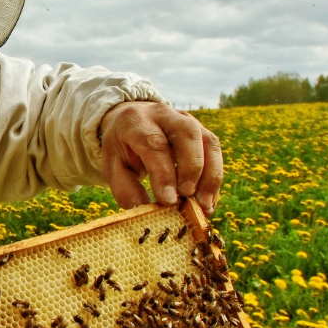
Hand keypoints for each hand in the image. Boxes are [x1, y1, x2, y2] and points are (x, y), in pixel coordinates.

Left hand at [99, 101, 222, 214]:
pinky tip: (208, 202)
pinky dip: (214, 179)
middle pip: (187, 134)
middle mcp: (164, 115)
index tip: (169, 200)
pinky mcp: (202, 131)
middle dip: (191, 168)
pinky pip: (214, 152)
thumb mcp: (113, 166)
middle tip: (187, 196)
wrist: (132, 122)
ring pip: (208, 142)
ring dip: (210, 176)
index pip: (154, 143)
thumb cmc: (122, 148)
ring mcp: (187, 120)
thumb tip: (145, 212)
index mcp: (136, 121)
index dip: (164, 173)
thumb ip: (126, 188)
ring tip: (203, 205)